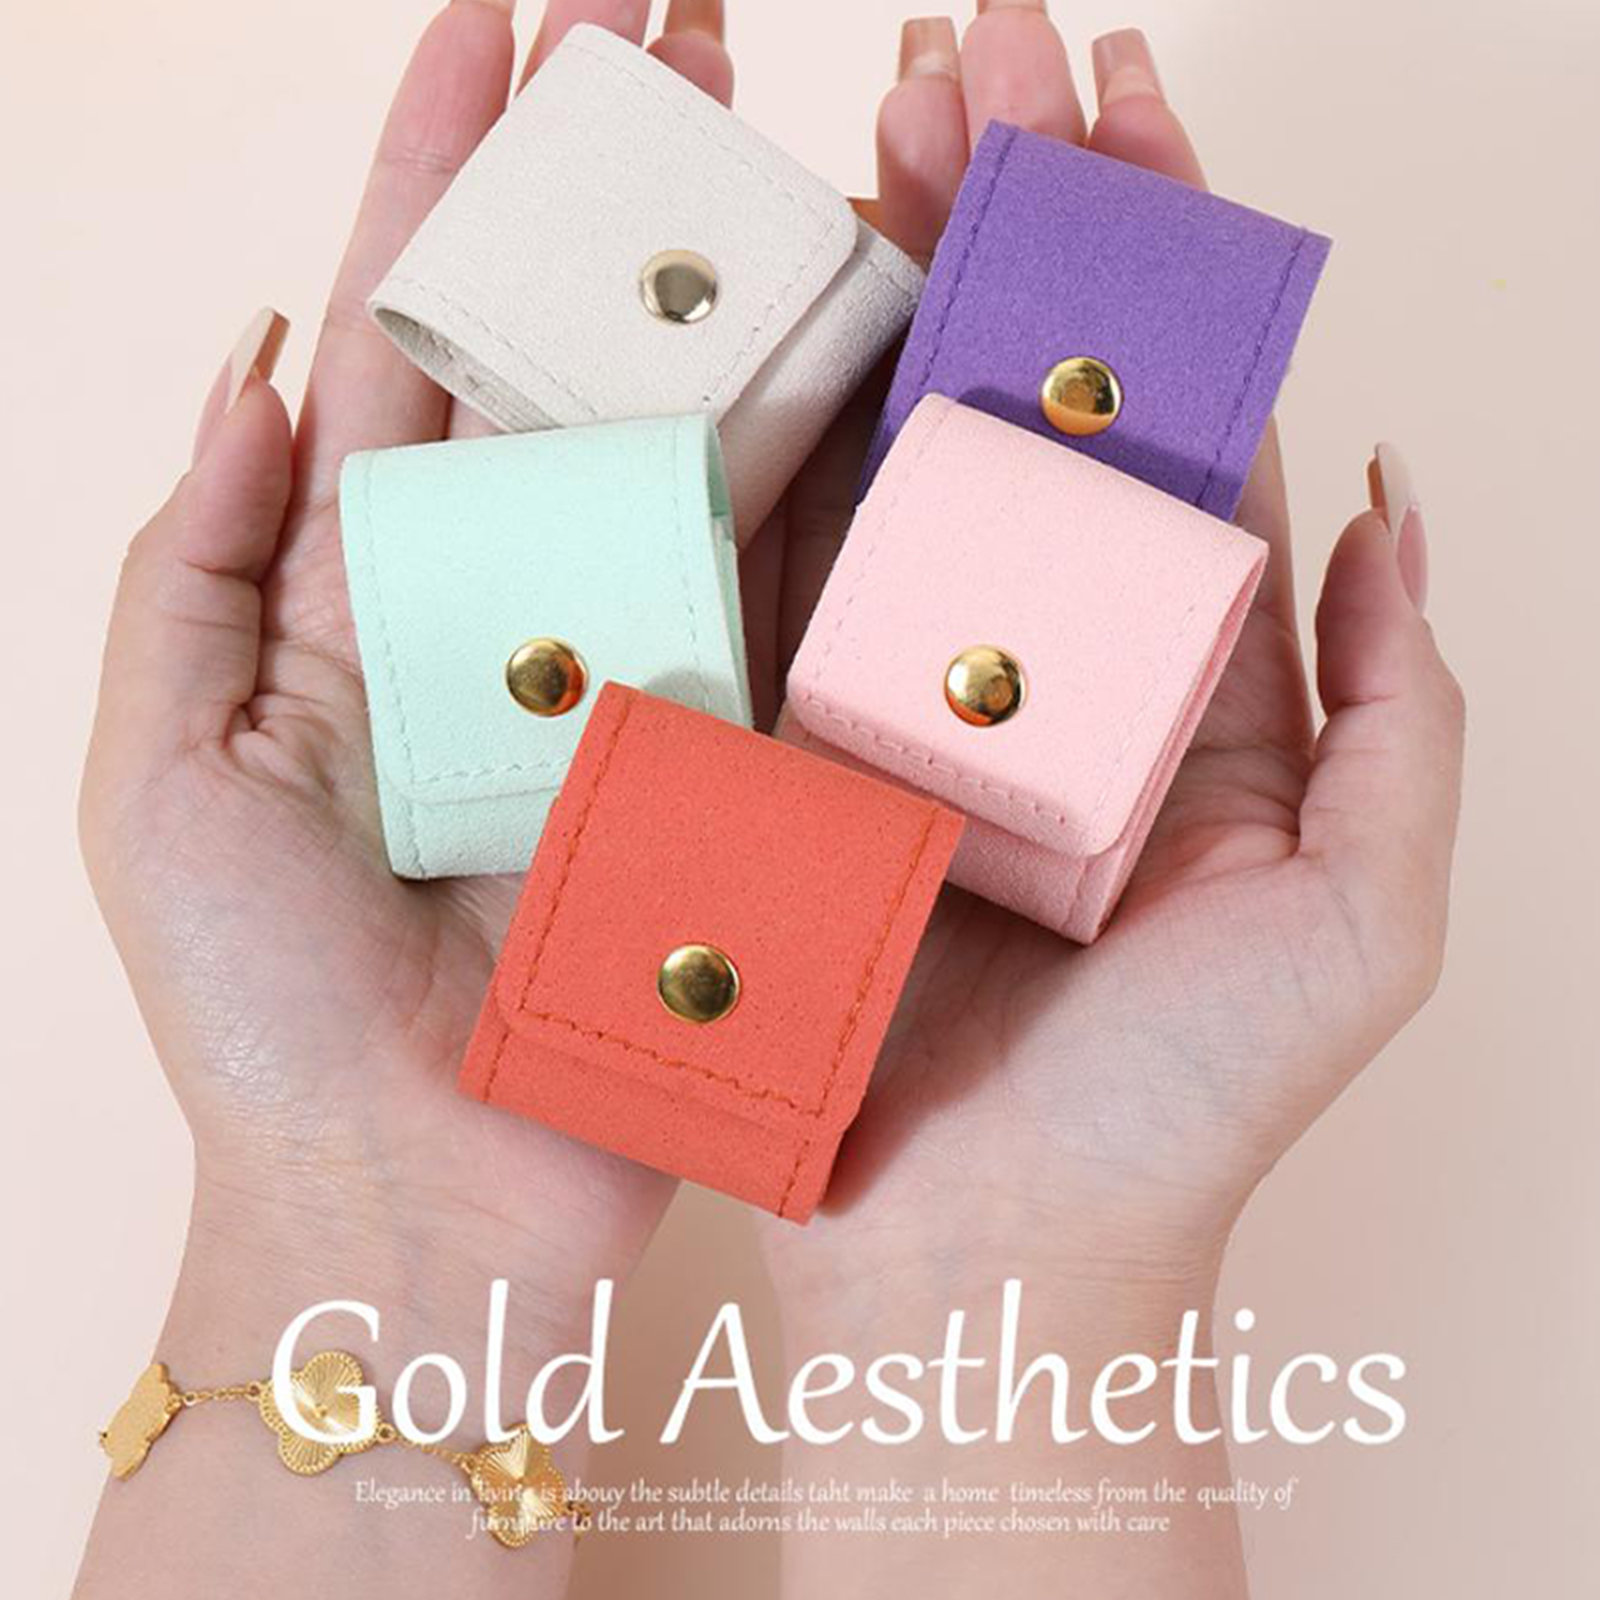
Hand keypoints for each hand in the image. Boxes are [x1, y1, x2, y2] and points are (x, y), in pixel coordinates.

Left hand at [78, 0, 739, 1379]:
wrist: (418, 1199)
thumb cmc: (266, 1012)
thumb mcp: (158, 770)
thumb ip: (195, 557)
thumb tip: (253, 359)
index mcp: (373, 587)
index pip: (411, 333)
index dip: (443, 171)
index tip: (496, 23)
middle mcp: (525, 602)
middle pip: (578, 351)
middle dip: (620, 183)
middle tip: (676, 21)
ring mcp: (648, 663)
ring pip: (706, 436)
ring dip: (744, 283)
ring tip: (800, 128)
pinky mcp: (745, 745)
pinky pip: (794, 588)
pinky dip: (836, 464)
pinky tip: (880, 338)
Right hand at [751, 18, 1461, 1591]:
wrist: (984, 1271)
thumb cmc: (1174, 1122)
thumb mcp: (1359, 916)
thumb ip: (1403, 708)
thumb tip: (1403, 495)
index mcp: (1170, 683)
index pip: (1161, 426)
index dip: (1150, 259)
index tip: (1125, 94)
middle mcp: (1022, 666)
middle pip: (1012, 403)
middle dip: (1000, 215)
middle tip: (964, 46)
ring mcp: (886, 695)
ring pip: (884, 453)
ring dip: (878, 284)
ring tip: (867, 120)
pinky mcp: (774, 747)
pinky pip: (770, 573)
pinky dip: (763, 439)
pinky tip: (753, 307)